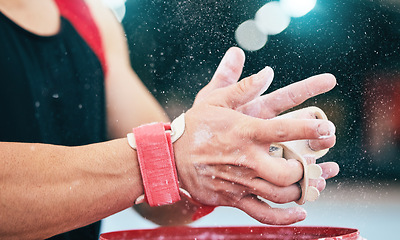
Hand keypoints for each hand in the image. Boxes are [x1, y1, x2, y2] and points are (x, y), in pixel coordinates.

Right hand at [173, 47, 338, 224]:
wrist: (168, 157)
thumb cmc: (193, 126)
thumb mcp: (213, 100)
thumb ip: (242, 86)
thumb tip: (268, 71)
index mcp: (245, 131)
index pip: (285, 131)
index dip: (311, 129)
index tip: (328, 129)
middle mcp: (246, 159)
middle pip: (288, 172)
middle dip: (304, 169)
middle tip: (306, 162)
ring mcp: (241, 182)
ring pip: (280, 195)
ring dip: (299, 190)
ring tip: (304, 182)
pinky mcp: (234, 198)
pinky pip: (264, 214)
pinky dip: (286, 218)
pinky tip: (300, 213)